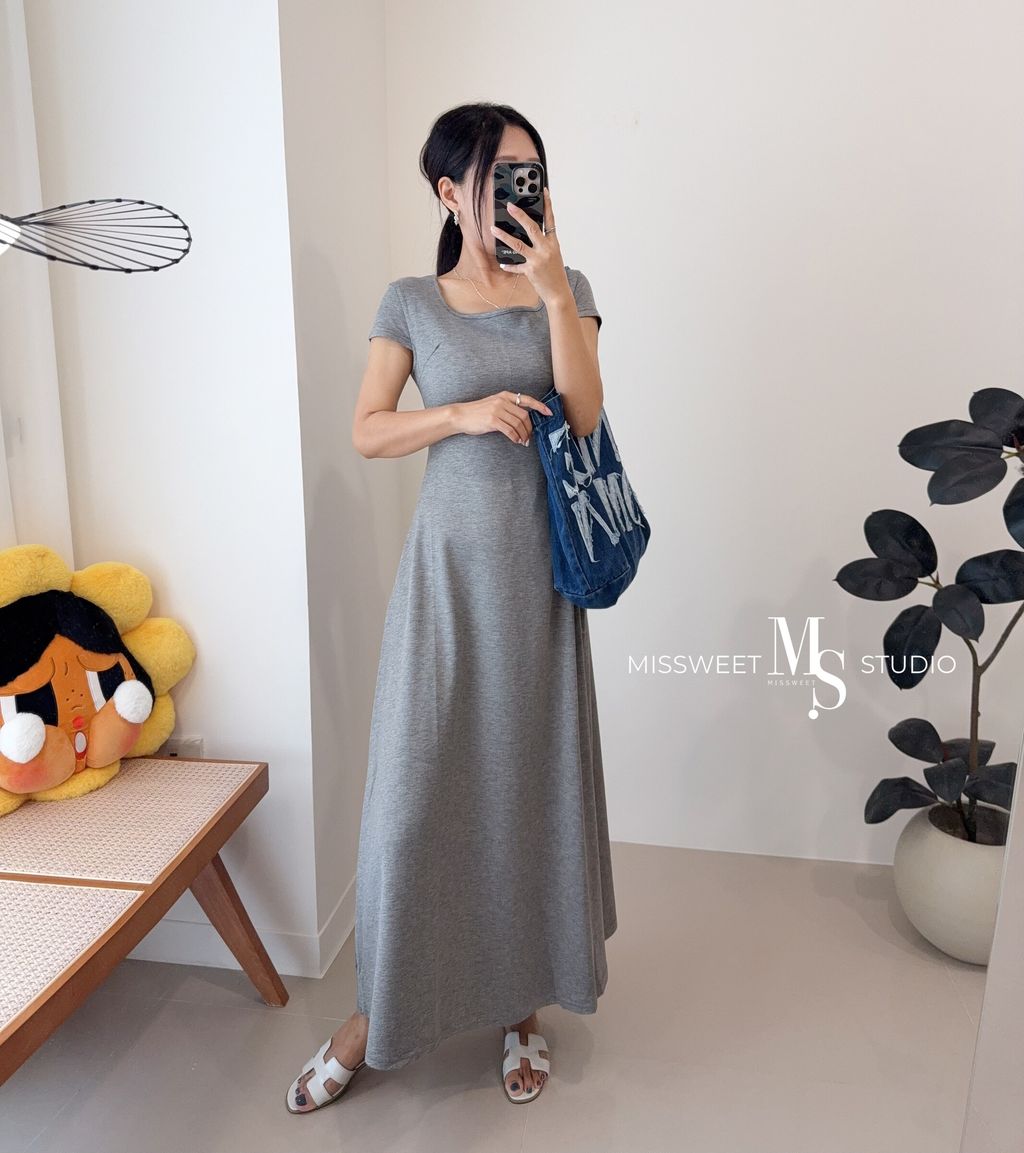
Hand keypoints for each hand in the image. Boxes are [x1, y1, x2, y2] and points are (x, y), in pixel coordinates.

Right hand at [453, 391, 552, 444]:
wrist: (460, 415)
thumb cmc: (477, 412)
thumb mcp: (494, 404)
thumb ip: (507, 408)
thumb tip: (523, 420)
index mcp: (504, 395)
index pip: (527, 399)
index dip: (540, 406)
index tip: (549, 413)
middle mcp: (502, 401)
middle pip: (524, 415)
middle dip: (529, 428)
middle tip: (529, 437)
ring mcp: (497, 410)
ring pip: (518, 424)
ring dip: (523, 434)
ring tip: (523, 441)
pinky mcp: (492, 420)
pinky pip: (509, 430)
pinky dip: (515, 437)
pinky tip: (516, 440)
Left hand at [489, 188, 571, 307]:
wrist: (559, 293)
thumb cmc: (555, 274)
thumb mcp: (553, 255)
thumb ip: (543, 244)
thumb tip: (528, 235)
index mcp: (553, 243)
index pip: (550, 220)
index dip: (547, 204)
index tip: (544, 191)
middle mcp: (546, 249)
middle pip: (531, 228)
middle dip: (520, 215)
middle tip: (509, 205)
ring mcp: (537, 260)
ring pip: (518, 244)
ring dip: (504, 236)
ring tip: (493, 229)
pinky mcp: (530, 271)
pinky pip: (516, 266)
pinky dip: (509, 265)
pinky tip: (502, 263)